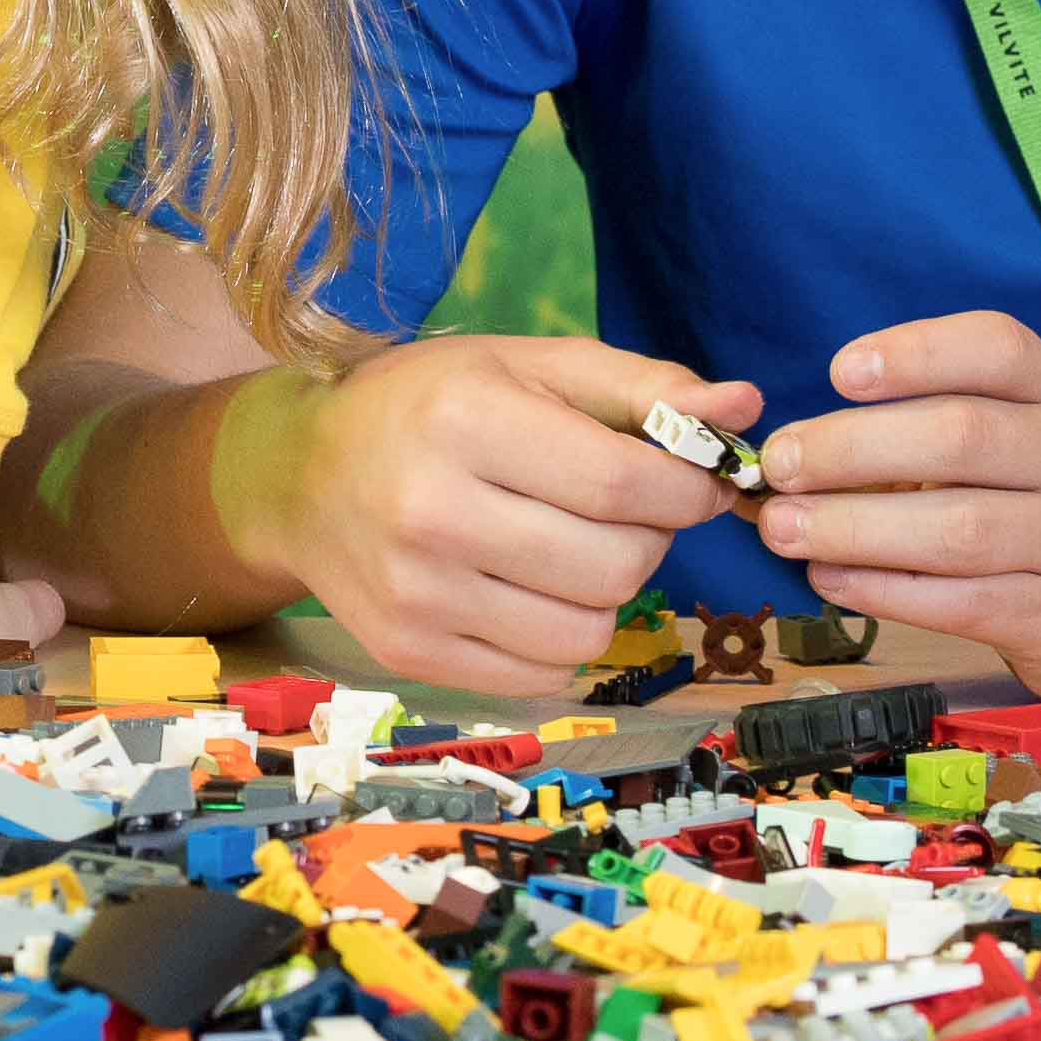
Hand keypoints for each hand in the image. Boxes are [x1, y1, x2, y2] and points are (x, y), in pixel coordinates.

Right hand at [233, 336, 752, 699]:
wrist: (298, 478)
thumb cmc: (426, 406)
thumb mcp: (524, 365)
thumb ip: (638, 386)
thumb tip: (742, 407)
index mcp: (466, 421)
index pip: (628, 484)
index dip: (687, 490)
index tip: (692, 481)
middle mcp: (433, 514)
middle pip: (618, 565)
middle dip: (648, 539)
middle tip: (618, 511)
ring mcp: (417, 596)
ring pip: (590, 631)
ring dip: (608, 593)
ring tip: (573, 550)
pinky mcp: (412, 655)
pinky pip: (547, 675)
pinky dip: (563, 639)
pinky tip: (533, 592)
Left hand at [754, 311, 1040, 692]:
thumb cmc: (1029, 495)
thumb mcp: (1009, 433)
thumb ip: (922, 418)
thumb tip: (794, 441)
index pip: (998, 348)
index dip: (917, 353)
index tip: (839, 371)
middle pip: (964, 438)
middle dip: (855, 448)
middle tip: (779, 463)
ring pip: (957, 530)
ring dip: (855, 528)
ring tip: (782, 528)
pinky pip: (956, 602)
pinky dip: (881, 590)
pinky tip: (828, 577)